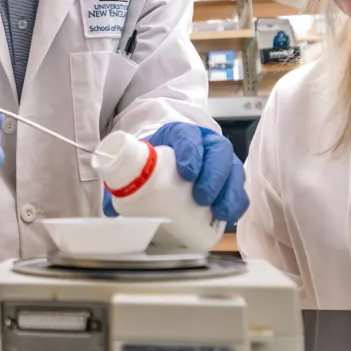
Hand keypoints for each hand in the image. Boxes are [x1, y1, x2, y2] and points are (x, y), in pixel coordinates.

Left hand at [108, 122, 246, 222]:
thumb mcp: (139, 163)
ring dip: (229, 192)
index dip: (192, 152)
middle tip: (202, 197)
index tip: (187, 172)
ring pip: (233, 169)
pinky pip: (240, 188)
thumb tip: (110, 211)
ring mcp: (221, 159)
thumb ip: (123, 182)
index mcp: (180, 133)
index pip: (189, 135)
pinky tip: (228, 217)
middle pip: (218, 152)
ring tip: (218, 213)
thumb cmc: (155, 159)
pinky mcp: (230, 176)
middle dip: (214, 176)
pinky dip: (237, 202)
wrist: (169, 154)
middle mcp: (206, 142)